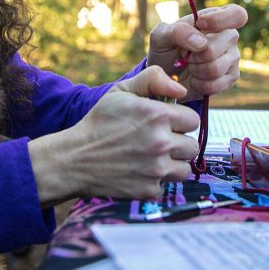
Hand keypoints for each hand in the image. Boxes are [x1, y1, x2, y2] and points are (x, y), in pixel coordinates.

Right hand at [28, 66, 200, 204]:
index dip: (180, 121)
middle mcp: (161, 142)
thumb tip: (181, 90)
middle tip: (158, 142)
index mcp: (157, 115)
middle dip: (178, 143)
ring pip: (185, 169)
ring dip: (173, 164)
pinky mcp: (149, 190)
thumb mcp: (121, 91)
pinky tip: (139, 171)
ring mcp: (156, 169)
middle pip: (192, 146)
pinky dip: (156, 180)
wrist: (75, 159)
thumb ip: (153, 79)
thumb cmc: (99, 122)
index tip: (167, 124)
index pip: (193, 120)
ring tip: (153, 158)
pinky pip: (166, 185)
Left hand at [146, 3, 247, 100]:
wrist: (166, 76)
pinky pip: (215, 85)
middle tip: (184, 55)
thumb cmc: (166, 49)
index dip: (220, 20)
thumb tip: (201, 43)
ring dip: (195, 71)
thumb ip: (178, 31)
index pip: (236, 14)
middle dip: (194, 55)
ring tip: (190, 67)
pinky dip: (199, 84)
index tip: (200, 25)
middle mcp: (229, 36)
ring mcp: (232, 57)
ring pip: (215, 68)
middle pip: (217, 47)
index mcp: (215, 18)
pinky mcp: (231, 78)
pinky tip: (195, 80)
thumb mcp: (162, 35)